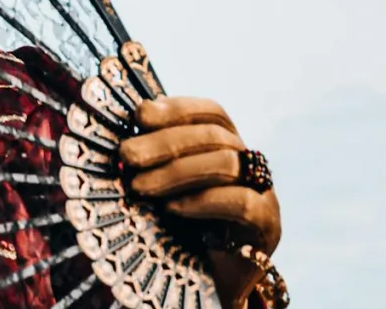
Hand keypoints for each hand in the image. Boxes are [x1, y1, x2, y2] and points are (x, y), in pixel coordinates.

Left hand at [120, 97, 281, 306]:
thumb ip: (150, 158)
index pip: (211, 111)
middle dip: (164, 142)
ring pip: (225, 163)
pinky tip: (172, 208)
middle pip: (213, 135)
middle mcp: (248, 163)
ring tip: (139, 186)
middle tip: (126, 154)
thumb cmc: (182, 223)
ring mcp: (263, 192)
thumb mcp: (163, 184)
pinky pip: (241, 202)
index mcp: (226, 144)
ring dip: (176, 172)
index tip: (139, 115)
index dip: (177, 108)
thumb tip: (118, 135)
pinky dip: (202, 201)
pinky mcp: (267, 224)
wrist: (211, 278)